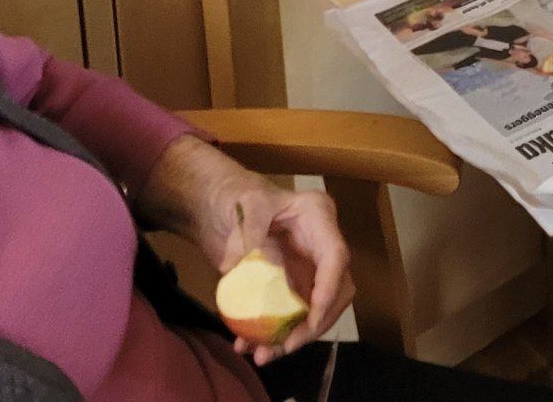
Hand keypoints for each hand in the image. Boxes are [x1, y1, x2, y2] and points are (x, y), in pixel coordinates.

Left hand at [144, 135, 354, 364]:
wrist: (217, 208)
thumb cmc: (236, 197)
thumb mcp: (245, 206)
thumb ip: (248, 232)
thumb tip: (241, 266)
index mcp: (318, 217)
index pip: (336, 257)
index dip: (329, 291)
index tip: (312, 320)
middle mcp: (320, 246)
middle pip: (335, 291)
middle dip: (315, 324)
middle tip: (286, 347)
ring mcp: (307, 269)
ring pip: (315, 311)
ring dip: (294, 337)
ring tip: (263, 356)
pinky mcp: (290, 287)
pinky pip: (291, 317)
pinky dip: (273, 336)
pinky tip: (246, 345)